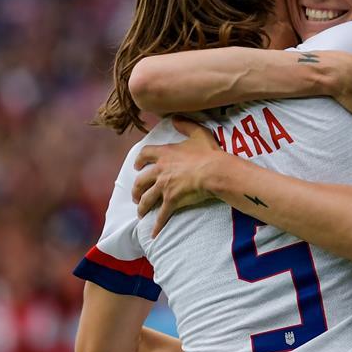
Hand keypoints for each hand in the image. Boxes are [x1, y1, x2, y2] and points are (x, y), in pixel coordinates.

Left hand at [133, 117, 222, 236]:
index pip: (145, 155)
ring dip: (142, 206)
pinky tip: (153, 234)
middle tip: (136, 195)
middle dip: (136, 189)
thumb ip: (185, 124)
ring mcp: (164, 186)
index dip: (139, 161)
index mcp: (165, 154)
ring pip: (146, 198)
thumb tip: (175, 118)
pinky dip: (156, 225)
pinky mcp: (171, 200)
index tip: (136, 167)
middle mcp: (160, 171)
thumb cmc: (209, 153)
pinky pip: (161, 215)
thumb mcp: (198, 133)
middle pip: (140, 181)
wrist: (215, 171)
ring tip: (141, 212)